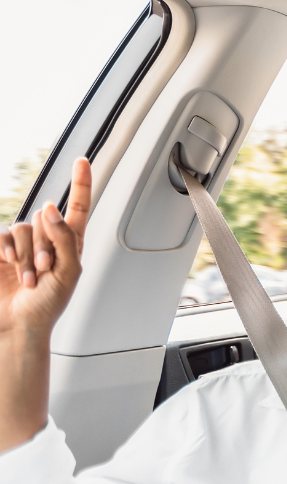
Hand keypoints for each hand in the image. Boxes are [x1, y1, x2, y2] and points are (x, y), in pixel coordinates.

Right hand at [0, 158, 91, 340]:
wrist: (19, 323)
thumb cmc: (49, 304)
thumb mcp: (68, 273)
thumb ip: (64, 238)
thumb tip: (51, 207)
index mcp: (70, 243)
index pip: (77, 208)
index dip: (80, 183)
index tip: (82, 160)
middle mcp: (46, 239)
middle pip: (44, 220)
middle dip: (44, 247)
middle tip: (46, 272)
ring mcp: (21, 244)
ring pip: (23, 228)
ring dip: (27, 255)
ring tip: (31, 278)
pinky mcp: (0, 249)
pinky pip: (2, 235)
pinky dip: (7, 249)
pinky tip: (9, 265)